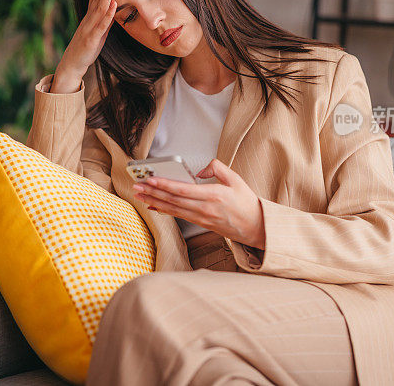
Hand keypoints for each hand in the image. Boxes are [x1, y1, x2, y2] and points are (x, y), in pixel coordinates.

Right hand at [51, 0, 120, 92]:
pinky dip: (108, 14)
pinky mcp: (92, 38)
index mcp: (89, 17)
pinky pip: (102, 24)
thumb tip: (113, 11)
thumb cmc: (85, 48)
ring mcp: (89, 28)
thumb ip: (104, 21)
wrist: (72, 64)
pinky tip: (114, 4)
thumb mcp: (97, 33)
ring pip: (99, 8)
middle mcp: (88, 19)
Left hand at [132, 159, 265, 248]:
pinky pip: (179, 215)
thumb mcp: (235, 179)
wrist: (256, 227)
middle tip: (137, 186)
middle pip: (173, 200)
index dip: (165, 185)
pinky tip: (154, 207)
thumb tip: (199, 171)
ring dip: (155, 202)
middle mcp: (205, 209)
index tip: (151, 179)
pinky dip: (164, 210)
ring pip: (173, 209)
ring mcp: (201, 218)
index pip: (183, 190)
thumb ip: (217, 168)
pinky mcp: (200, 223)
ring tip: (140, 195)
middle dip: (153, 193)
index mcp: (213, 196)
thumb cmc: (246, 203)